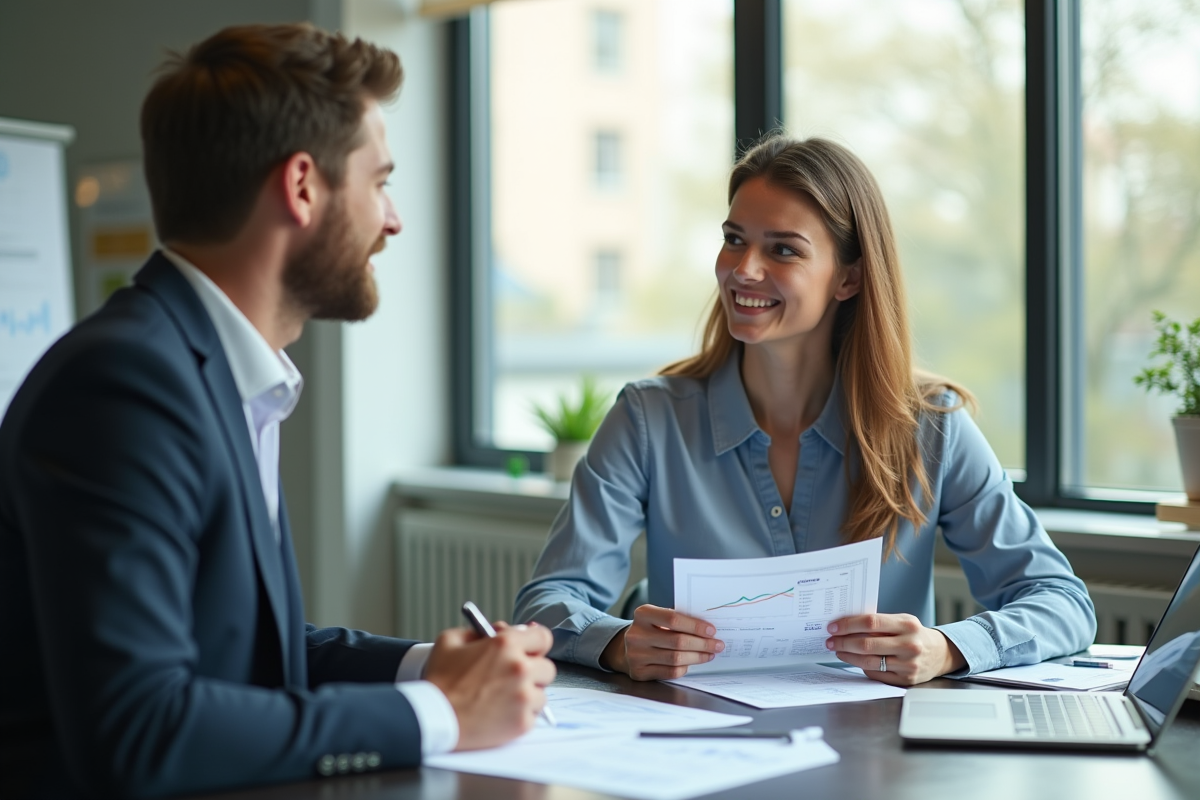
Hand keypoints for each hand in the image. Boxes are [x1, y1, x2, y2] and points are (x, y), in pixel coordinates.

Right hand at [424, 622, 555, 750]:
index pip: (543, 637)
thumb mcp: (451, 640)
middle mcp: (520, 668)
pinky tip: (502, 713)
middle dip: (532, 670)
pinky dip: (522, 714)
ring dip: (528, 694)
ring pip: (541, 692)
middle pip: (547, 667)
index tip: (530, 649)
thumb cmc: (440, 681)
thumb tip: (500, 630)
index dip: (535, 643)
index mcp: (506, 644)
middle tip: (513, 677)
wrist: (433, 718)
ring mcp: (524, 697)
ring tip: (504, 698)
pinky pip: (534, 714)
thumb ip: (479, 631)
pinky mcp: (523, 722)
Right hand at [600, 604, 724, 680]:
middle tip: (718, 645)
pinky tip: (692, 662)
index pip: (673, 619)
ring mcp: (636, 655)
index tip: (712, 631)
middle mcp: (636, 634)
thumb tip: (707, 629)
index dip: (695, 626)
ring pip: (676, 658)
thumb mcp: (657, 618)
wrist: (624, 648)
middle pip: (677, 641)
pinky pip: (670, 672)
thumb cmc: (650, 630)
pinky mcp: (639, 672)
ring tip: (709, 654)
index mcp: (642, 614)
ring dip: (697, 657)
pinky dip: (684, 668)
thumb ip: (677, 620)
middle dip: (702, 644)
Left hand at [824, 613, 965, 685]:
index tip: (833, 627)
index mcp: (907, 625)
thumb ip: (879, 623)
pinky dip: (861, 666)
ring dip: (848, 655)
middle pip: (867, 643)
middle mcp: (909, 645)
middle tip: (830, 640)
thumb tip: (846, 625)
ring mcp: (908, 665)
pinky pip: (876, 673)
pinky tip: (854, 660)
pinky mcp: (905, 680)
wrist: (939, 654)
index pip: (871, 622)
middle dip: (843, 641)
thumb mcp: (902, 622)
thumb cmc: (914, 635)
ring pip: (869, 661)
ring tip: (838, 650)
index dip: (848, 624)